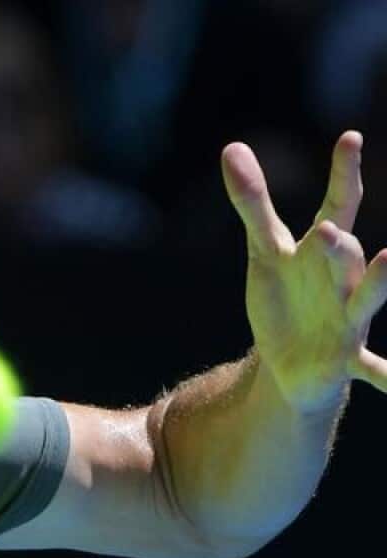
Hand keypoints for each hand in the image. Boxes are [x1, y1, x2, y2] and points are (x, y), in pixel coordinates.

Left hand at [222, 130, 386, 412]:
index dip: (343, 173)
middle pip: (344, 255)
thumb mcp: (265, 251)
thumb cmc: (287, 298)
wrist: (294, 361)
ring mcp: (348, 319)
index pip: (338, 206)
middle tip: (327, 229)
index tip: (349, 138)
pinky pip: (369, 367)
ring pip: (367, 299)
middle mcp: (343, 281)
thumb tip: (231, 147)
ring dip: (377, 283)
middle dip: (338, 244)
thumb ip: (253, 202)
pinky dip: (385, 374)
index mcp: (323, 252)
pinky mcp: (344, 359)